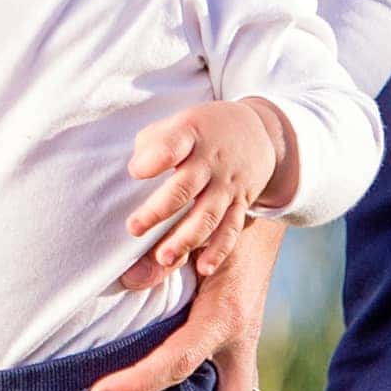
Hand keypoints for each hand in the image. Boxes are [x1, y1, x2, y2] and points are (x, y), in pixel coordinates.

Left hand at [91, 211, 277, 390]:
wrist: (258, 209)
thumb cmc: (208, 223)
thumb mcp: (181, 239)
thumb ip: (149, 262)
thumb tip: (110, 282)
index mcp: (221, 317)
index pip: (176, 360)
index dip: (138, 382)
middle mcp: (241, 342)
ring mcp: (248, 354)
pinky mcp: (244, 358)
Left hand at [123, 96, 292, 278]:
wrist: (256, 131)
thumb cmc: (201, 132)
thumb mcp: (178, 122)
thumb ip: (152, 144)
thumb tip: (135, 171)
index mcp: (191, 134)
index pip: (172, 146)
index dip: (153, 159)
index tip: (135, 172)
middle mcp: (211, 161)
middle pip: (184, 187)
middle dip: (159, 211)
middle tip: (134, 228)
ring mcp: (226, 185)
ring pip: (207, 215)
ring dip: (185, 239)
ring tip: (163, 258)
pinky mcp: (240, 203)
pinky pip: (230, 229)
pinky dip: (218, 250)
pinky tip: (203, 267)